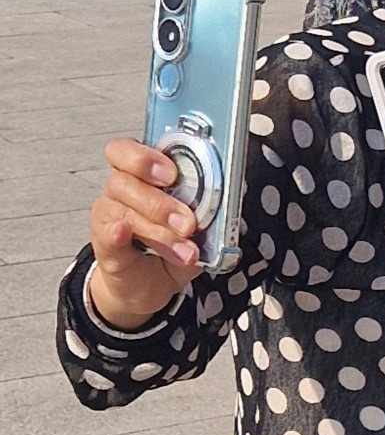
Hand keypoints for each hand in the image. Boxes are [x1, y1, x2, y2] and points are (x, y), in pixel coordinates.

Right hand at [88, 137, 203, 329]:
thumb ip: (208, 211)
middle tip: (187, 222)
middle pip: (124, 180)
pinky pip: (106, 234)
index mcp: (142, 175)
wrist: (148, 285)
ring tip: (186, 251)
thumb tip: (230, 200)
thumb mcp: (195, 227)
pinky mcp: (104, 246)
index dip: (146, 157)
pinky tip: (124, 232)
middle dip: (161, 202)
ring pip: (124, 210)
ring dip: (159, 230)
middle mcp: (120, 190)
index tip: (172, 173)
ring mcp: (109, 217)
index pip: (127, 150)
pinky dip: (117, 233)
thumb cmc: (171, 245)